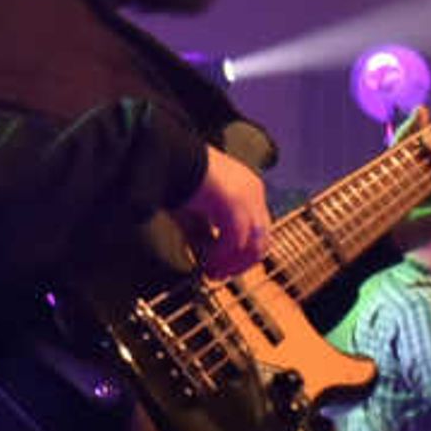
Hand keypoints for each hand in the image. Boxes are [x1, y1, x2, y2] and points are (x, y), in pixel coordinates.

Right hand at [177, 147, 269, 281]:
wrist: (169, 155)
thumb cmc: (178, 176)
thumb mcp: (196, 210)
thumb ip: (205, 234)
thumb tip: (208, 257)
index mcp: (249, 188)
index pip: (258, 230)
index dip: (241, 254)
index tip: (221, 267)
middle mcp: (254, 192)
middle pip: (261, 241)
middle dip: (239, 264)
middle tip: (218, 275)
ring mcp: (247, 199)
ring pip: (253, 246)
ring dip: (233, 264)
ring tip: (213, 272)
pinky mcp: (234, 206)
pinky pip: (234, 242)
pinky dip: (221, 256)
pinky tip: (206, 261)